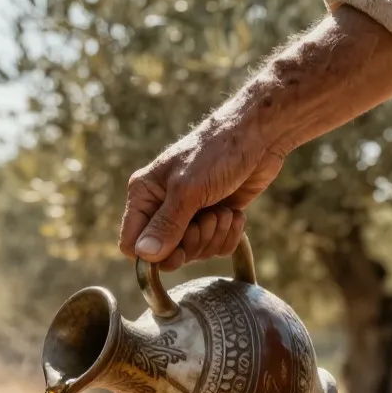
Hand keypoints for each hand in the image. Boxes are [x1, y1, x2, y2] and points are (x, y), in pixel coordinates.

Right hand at [119, 116, 285, 270]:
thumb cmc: (218, 152)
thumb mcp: (189, 189)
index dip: (153, 256)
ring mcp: (189, 215)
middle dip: (193, 243)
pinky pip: (215, 247)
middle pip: (166, 254)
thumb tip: (145, 255)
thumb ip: (166, 225)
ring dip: (214, 236)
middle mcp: (162, 207)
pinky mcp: (213, 219)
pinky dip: (228, 235)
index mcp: (145, 195)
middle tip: (209, 219)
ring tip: (224, 211)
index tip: (178, 253)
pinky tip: (234, 214)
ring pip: (194, 252)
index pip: (132, 244)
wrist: (259, 135)